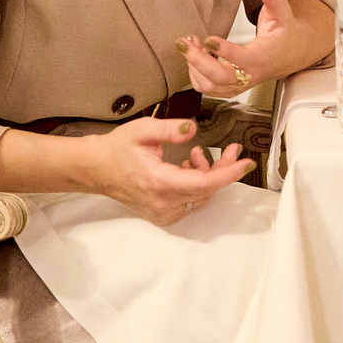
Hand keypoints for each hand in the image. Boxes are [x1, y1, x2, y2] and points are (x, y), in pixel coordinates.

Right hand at [88, 118, 253, 225]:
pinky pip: (190, 200)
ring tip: (195, 154)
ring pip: (200, 196)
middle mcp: (162, 202)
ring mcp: (162, 211)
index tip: (246, 163)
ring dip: (207, 174)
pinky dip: (196, 184)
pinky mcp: (162, 213)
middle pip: (207, 189)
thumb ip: (170, 129)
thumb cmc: (117, 149)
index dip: (228, 173)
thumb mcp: (143, 130)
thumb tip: (192, 129)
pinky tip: (188, 167)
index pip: (204, 183)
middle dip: (222, 168)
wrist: (96, 169)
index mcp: (159, 182)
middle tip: (230, 149)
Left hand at [178, 0, 329, 93]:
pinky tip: (196, 54)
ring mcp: (240, 84)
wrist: (291, 54)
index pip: (243, 59)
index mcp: (264, 56)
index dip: (224, 51)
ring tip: (189, 45)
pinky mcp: (232, 87)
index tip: (207, 38)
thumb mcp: (283, 14)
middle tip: (183, 43)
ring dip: (193, 67)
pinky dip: (195, 74)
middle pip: (219, 77)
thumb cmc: (285, 34)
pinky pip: (209, 88)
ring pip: (210, 86)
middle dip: (197, 61)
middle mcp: (251, 74)